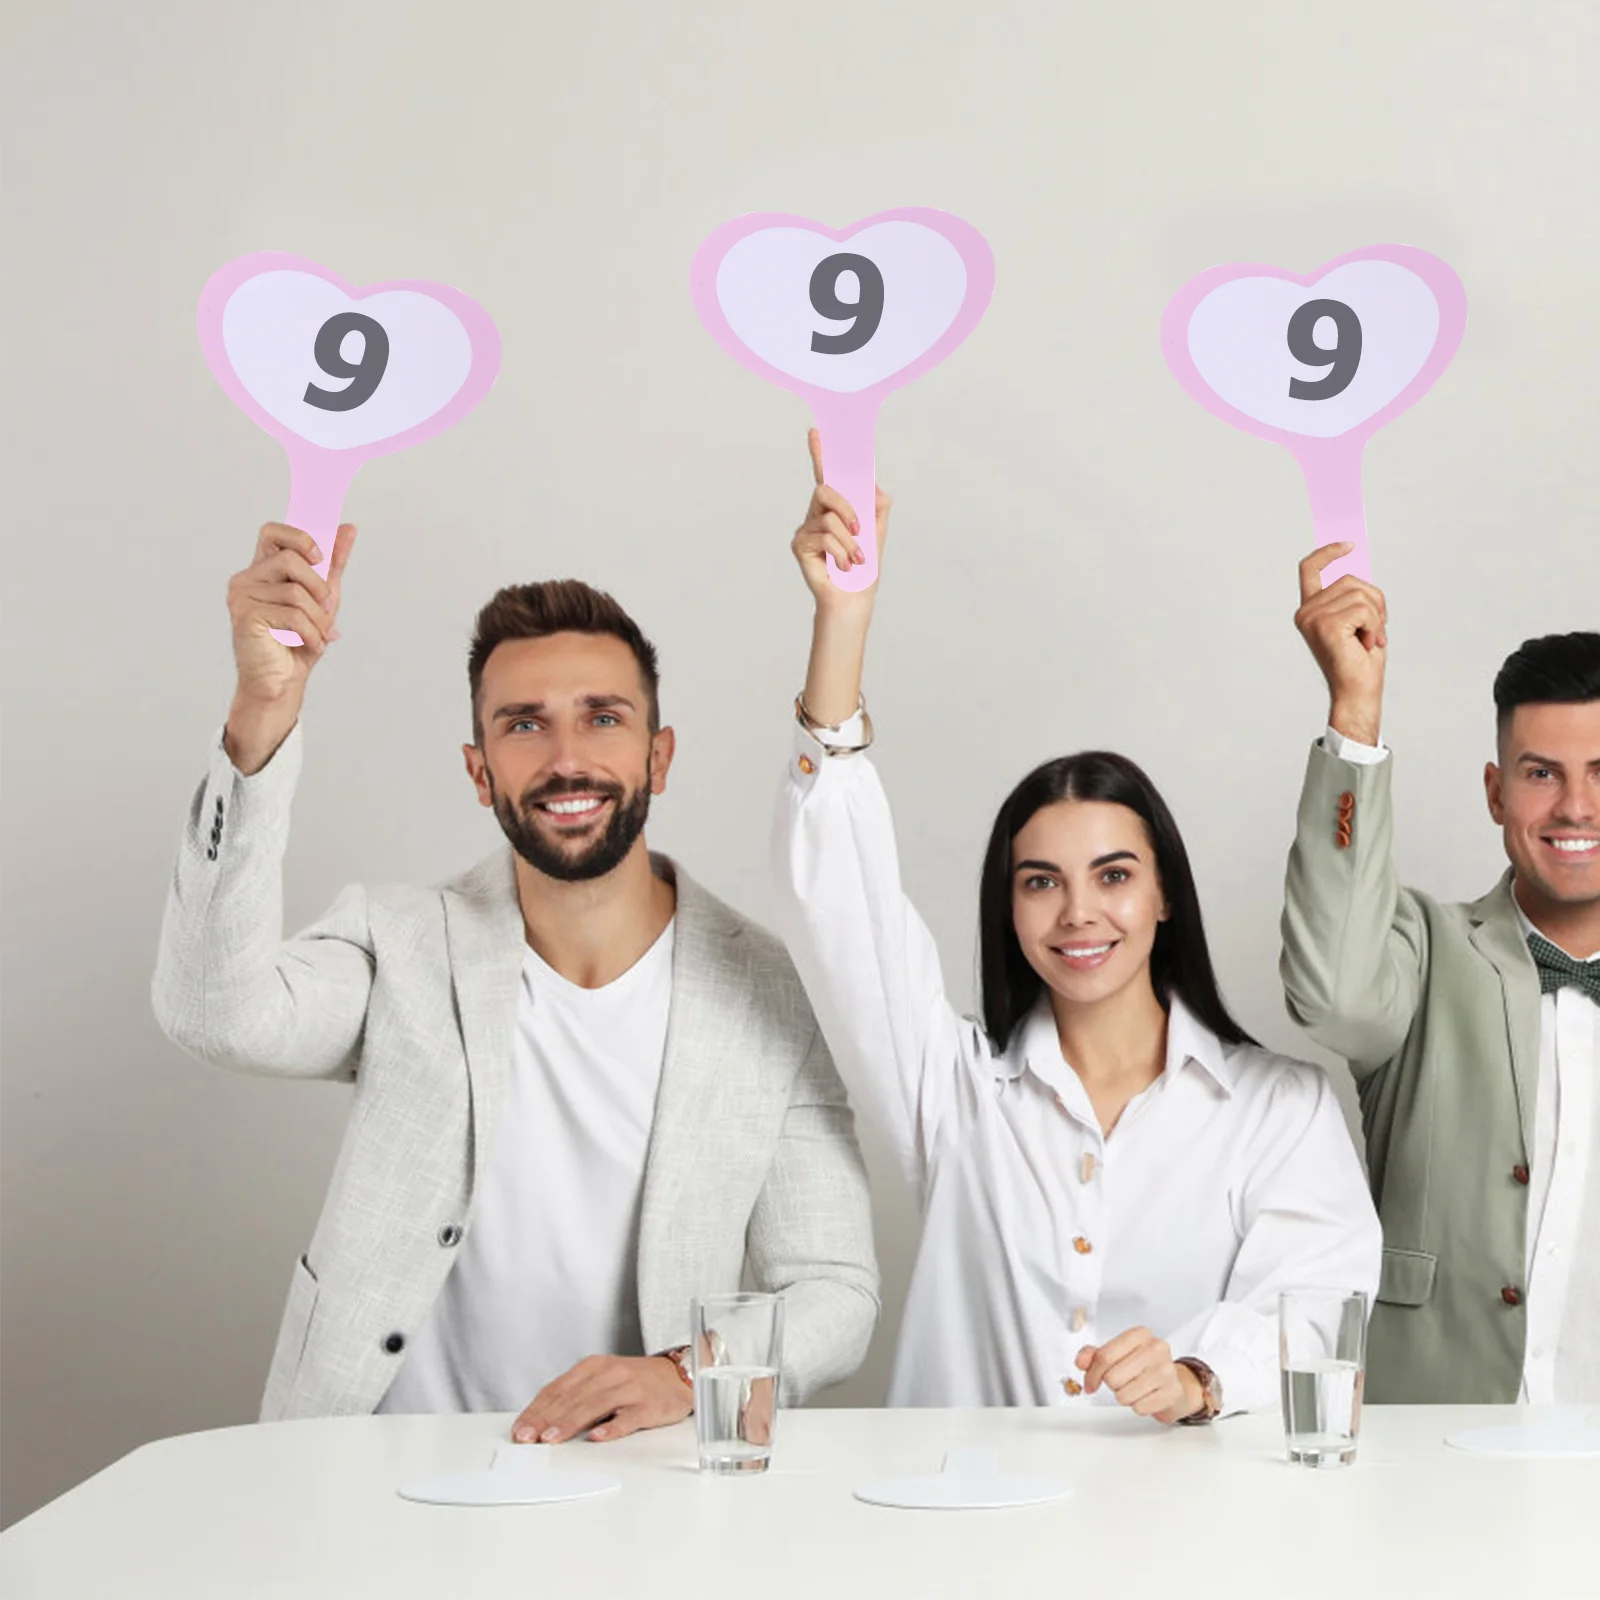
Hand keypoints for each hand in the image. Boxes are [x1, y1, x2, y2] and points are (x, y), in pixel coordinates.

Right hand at [224, 522, 355, 772]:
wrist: (283, 681)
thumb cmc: (299, 639)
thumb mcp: (323, 597)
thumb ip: (333, 564)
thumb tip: (348, 529)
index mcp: (264, 569)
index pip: (273, 532)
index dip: (299, 536)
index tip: (321, 555)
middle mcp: (247, 578)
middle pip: (291, 558)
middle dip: (319, 586)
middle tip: (327, 608)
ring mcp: (242, 596)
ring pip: (295, 591)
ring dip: (319, 618)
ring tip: (320, 635)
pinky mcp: (245, 616)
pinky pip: (292, 615)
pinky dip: (311, 633)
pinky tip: (311, 645)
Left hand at [510, 1354, 692, 1444]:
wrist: (677, 1376)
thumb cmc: (634, 1382)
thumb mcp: (602, 1380)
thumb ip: (576, 1396)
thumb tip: (541, 1421)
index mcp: (593, 1366)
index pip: (558, 1388)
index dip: (537, 1409)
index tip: (520, 1428)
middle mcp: (609, 1373)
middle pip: (572, 1397)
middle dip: (546, 1418)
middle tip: (527, 1437)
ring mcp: (629, 1388)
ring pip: (594, 1406)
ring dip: (570, 1423)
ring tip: (551, 1438)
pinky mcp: (648, 1405)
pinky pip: (628, 1417)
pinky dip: (612, 1427)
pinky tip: (598, 1436)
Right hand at [791, 428, 891, 614]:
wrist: (853, 600)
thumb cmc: (864, 570)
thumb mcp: (878, 533)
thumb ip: (878, 507)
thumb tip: (875, 487)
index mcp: (836, 508)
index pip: (827, 475)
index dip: (820, 453)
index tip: (816, 431)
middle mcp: (818, 514)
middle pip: (825, 490)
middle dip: (847, 508)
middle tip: (860, 530)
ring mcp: (807, 529)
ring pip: (829, 517)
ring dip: (849, 541)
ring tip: (856, 559)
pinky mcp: (800, 545)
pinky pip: (824, 536)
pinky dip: (841, 552)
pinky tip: (845, 566)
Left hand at [1075, 1327, 1202, 1424]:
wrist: (1175, 1384)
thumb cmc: (1142, 1367)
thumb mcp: (1118, 1354)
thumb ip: (1094, 1355)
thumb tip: (1081, 1361)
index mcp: (1140, 1334)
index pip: (1105, 1356)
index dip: (1092, 1374)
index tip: (1090, 1384)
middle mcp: (1156, 1348)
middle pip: (1113, 1377)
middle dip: (1112, 1385)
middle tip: (1123, 1381)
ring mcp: (1167, 1370)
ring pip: (1124, 1395)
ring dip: (1124, 1396)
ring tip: (1135, 1388)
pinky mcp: (1173, 1392)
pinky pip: (1140, 1408)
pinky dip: (1138, 1406)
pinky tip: (1146, 1397)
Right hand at [1293, 542, 1387, 745]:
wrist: (1357, 691)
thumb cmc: (1360, 660)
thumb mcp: (1358, 620)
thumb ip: (1354, 596)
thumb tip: (1359, 569)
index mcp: (1310, 610)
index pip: (1310, 569)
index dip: (1328, 552)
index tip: (1349, 544)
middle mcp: (1306, 612)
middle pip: (1349, 580)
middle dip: (1373, 601)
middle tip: (1373, 630)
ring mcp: (1313, 618)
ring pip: (1360, 593)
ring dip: (1375, 617)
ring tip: (1368, 640)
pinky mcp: (1326, 625)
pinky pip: (1364, 609)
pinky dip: (1375, 626)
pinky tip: (1367, 644)